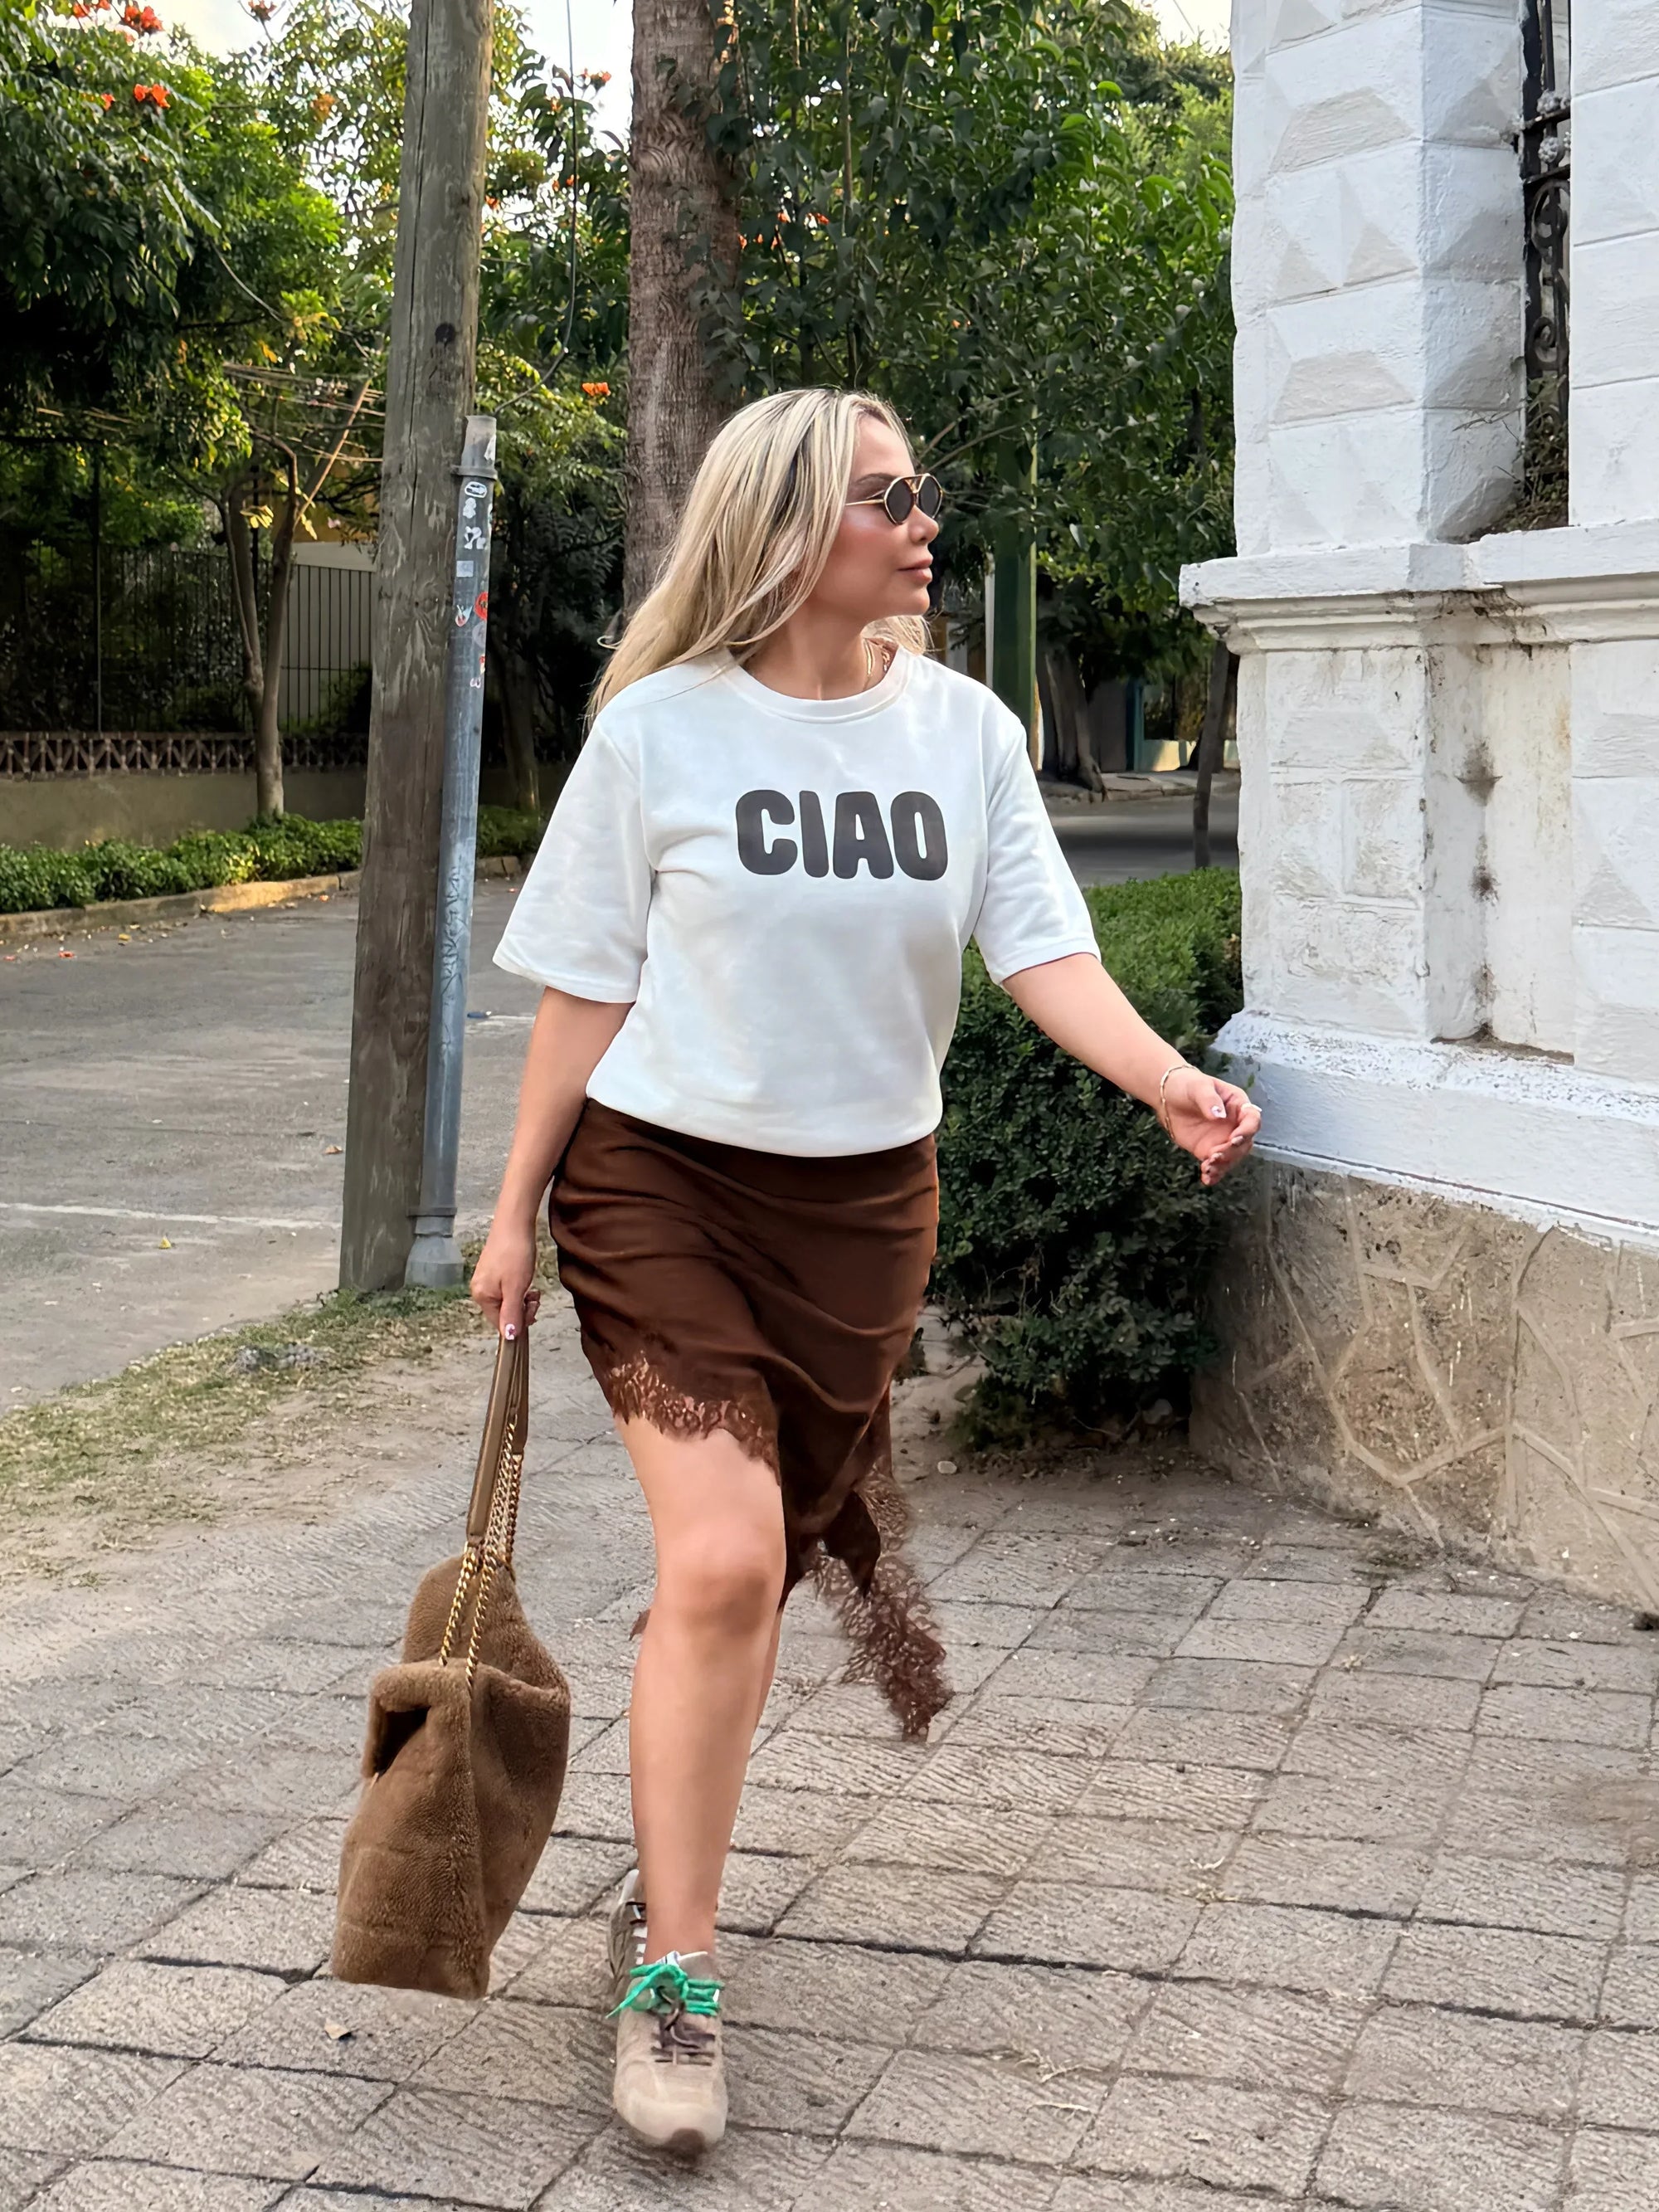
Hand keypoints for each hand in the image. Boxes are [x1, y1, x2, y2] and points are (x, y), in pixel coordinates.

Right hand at [469, 1215, 543, 1337]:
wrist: (514, 1223)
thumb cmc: (515, 1254)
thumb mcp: (516, 1287)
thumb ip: (512, 1313)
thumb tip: (509, 1337)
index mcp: (482, 1296)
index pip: (501, 1323)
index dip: (519, 1321)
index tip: (533, 1309)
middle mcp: (480, 1290)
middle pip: (503, 1313)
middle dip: (522, 1309)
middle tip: (535, 1297)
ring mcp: (486, 1280)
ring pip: (507, 1301)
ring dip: (523, 1299)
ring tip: (533, 1288)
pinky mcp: (493, 1271)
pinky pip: (506, 1290)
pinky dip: (519, 1289)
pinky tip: (526, 1280)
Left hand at [1159, 1066, 1260, 1187]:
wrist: (1169, 1096)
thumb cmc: (1188, 1084)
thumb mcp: (1198, 1087)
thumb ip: (1209, 1100)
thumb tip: (1218, 1115)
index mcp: (1238, 1106)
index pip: (1252, 1120)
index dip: (1246, 1131)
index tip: (1233, 1139)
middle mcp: (1235, 1125)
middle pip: (1244, 1144)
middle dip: (1232, 1152)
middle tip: (1214, 1155)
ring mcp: (1223, 1140)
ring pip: (1232, 1158)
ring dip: (1222, 1165)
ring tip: (1207, 1168)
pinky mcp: (1209, 1150)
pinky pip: (1216, 1165)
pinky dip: (1214, 1174)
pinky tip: (1207, 1179)